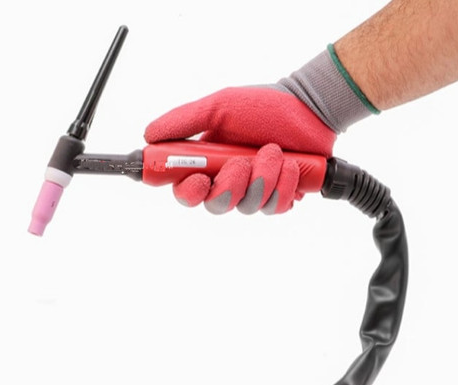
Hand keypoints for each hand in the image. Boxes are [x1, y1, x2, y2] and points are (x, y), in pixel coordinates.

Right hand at [144, 87, 334, 213]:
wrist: (309, 107)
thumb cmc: (264, 105)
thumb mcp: (218, 106)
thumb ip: (184, 121)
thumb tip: (148, 135)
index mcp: (208, 164)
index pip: (186, 191)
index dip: (188, 192)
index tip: (197, 180)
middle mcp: (229, 182)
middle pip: (216, 206)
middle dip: (230, 186)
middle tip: (242, 163)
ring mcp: (255, 192)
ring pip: (248, 206)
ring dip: (263, 178)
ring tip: (275, 151)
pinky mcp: (280, 196)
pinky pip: (275, 207)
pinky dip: (284, 185)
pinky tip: (290, 164)